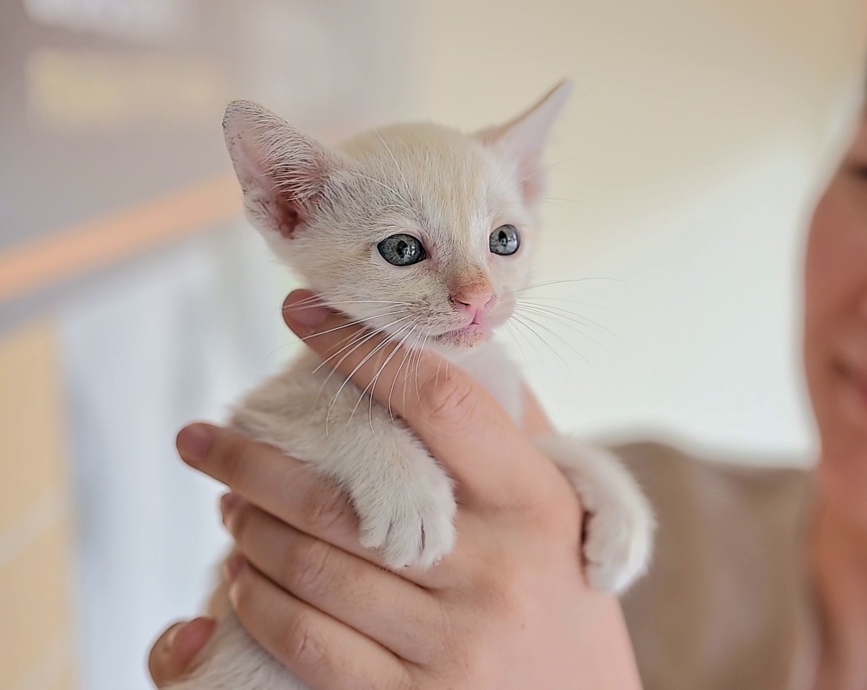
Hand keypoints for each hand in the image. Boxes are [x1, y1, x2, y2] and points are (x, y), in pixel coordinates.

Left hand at [148, 289, 642, 688]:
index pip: (439, 403)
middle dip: (252, 458)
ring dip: (248, 529)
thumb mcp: (569, 513)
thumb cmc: (567, 597)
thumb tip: (447, 352)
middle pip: (343, 496)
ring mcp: (454, 644)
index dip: (363, 351)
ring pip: (311, 569)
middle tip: (208, 436)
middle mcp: (495, 571)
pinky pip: (308, 644)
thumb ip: (517, 435)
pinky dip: (259, 604)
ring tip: (229, 506)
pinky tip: (244, 580)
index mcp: (535, 504)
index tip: (303, 312)